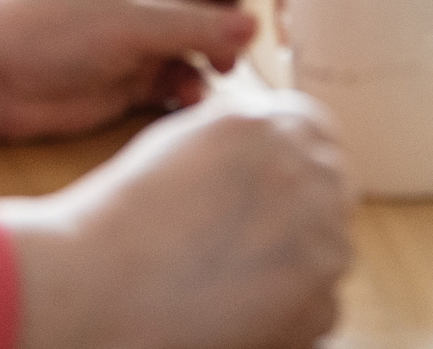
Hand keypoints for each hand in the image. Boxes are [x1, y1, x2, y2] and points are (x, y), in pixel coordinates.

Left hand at [0, 0, 262, 142]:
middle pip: (221, 0)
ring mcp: (143, 38)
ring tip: (227, 74)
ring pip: (207, 46)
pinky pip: (183, 83)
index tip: (288, 4)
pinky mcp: (132, 81)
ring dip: (224, 61)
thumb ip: (193, 25)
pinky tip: (190, 100)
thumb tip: (254, 27)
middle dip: (248, 22)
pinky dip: (195, 91)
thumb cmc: (42, 25)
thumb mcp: (125, 19)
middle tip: (271, 50)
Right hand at [1, 94, 349, 348]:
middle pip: (330, 184)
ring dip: (298, 256)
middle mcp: (303, 171)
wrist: (101, 286)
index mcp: (265, 123)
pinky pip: (324, 300)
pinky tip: (238, 306)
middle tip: (244, 236)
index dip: (291, 156)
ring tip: (233, 273)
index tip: (271, 184)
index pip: (313, 127)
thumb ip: (240, 136)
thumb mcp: (182, 141)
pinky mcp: (320, 300)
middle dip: (298, 206)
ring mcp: (319, 237)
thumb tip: (274, 154)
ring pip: (331, 243)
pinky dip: (293, 308)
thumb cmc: (124, 217)